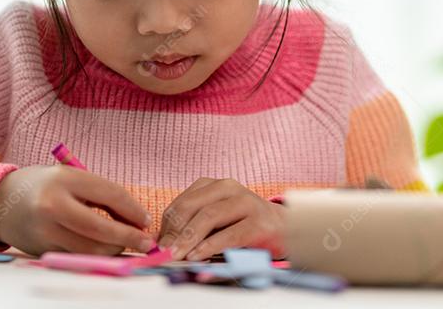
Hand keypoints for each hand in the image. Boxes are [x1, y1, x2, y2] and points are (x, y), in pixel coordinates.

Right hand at [0, 165, 152, 256]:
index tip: (147, 220)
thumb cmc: (45, 185)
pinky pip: (77, 256)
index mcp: (64, 179)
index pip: (110, 195)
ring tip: (124, 244)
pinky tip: (105, 249)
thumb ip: (100, 194)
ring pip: (90, 248)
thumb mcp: (71, 177)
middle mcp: (53, 205)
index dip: (133, 210)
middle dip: (129, 237)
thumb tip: (135, 219)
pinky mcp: (42, 249)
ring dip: (114, 249)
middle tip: (146, 242)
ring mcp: (45, 230)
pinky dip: (96, 255)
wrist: (2, 201)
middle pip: (100, 228)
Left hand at [157, 178, 285, 260]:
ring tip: (175, 256)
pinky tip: (197, 256)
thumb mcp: (217, 221)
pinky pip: (229, 234)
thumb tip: (160, 243)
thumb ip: (192, 226)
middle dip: (174, 232)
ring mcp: (246, 203)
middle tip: (163, 252)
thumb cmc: (245, 226)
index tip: (157, 246)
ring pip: (208, 217)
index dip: (166, 225)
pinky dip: (210, 246)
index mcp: (214, 185)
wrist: (286, 229)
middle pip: (191, 207)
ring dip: (188, 238)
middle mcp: (229, 188)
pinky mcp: (259, 223)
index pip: (182, 203)